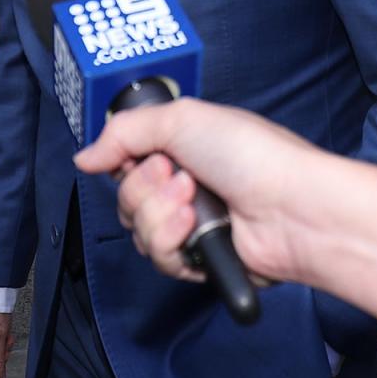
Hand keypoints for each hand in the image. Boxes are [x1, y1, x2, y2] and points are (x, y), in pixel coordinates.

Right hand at [75, 99, 323, 285]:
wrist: (290, 208)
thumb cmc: (252, 155)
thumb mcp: (180, 119)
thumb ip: (123, 132)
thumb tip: (85, 156)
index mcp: (183, 147)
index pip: (127, 159)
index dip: (124, 161)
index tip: (138, 156)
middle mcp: (186, 184)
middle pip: (126, 196)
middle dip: (144, 188)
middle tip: (179, 176)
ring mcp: (192, 222)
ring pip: (137, 229)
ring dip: (159, 214)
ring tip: (193, 202)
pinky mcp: (198, 258)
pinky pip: (157, 257)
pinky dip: (171, 242)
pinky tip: (195, 228)